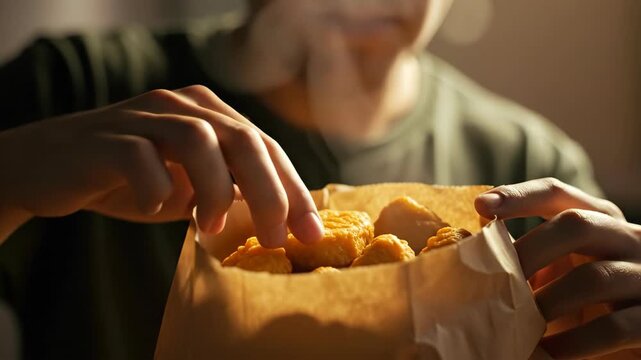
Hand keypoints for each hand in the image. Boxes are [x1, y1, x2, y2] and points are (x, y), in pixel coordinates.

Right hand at [0, 85, 322, 246]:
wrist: (52, 166)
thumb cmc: (132, 180)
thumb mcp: (191, 188)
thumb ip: (231, 191)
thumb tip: (283, 221)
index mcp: (210, 113)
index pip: (266, 148)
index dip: (293, 190)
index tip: (310, 233)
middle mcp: (182, 105)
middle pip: (243, 140)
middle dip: (269, 193)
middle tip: (276, 239)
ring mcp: (144, 116)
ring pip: (198, 139)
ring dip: (214, 188)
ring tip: (211, 228)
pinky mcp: (107, 136)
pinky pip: (138, 154)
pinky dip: (155, 184)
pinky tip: (156, 207)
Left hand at [475, 178, 640, 358]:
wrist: (634, 337)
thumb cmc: (582, 301)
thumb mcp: (554, 269)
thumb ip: (525, 254)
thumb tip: (470, 243)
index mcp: (598, 219)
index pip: (557, 194)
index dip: (519, 195)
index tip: (481, 205)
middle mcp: (628, 238)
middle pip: (577, 225)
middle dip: (531, 250)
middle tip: (498, 280)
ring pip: (596, 277)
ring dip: (550, 301)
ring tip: (519, 321)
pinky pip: (614, 327)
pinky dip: (574, 342)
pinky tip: (546, 353)